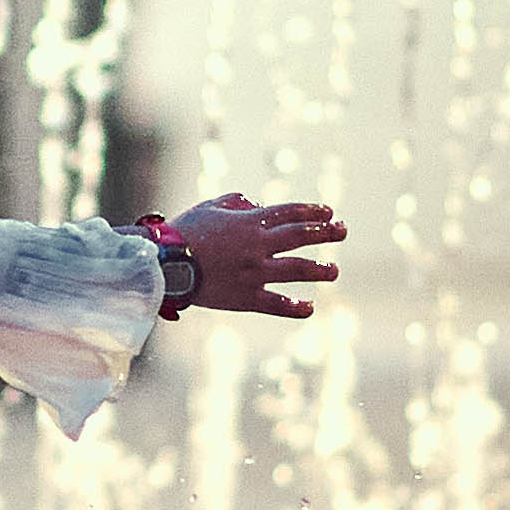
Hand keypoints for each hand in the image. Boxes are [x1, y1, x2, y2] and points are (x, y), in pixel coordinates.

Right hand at [169, 192, 344, 318]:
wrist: (167, 264)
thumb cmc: (185, 232)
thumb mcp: (211, 207)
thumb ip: (238, 202)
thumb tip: (258, 204)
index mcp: (250, 223)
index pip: (290, 213)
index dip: (312, 211)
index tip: (328, 212)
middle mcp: (258, 246)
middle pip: (301, 237)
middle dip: (326, 232)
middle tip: (342, 231)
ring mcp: (255, 273)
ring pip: (297, 270)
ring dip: (319, 269)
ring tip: (333, 270)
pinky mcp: (247, 297)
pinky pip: (277, 304)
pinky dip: (295, 307)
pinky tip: (309, 307)